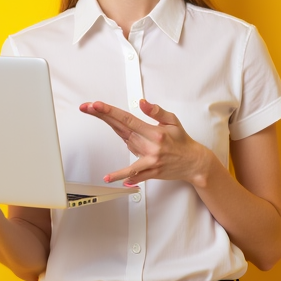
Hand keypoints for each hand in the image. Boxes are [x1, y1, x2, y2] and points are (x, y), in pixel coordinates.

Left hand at [79, 99, 213, 186]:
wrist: (193, 162)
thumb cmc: (181, 141)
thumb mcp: (172, 121)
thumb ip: (156, 111)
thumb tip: (142, 102)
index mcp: (154, 131)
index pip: (127, 118)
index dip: (110, 111)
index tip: (97, 104)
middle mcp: (150, 145)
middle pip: (121, 129)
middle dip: (102, 117)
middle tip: (87, 107)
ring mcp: (149, 159)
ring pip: (124, 149)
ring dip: (106, 136)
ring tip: (96, 146)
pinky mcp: (150, 171)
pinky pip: (134, 174)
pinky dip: (122, 176)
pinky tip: (109, 178)